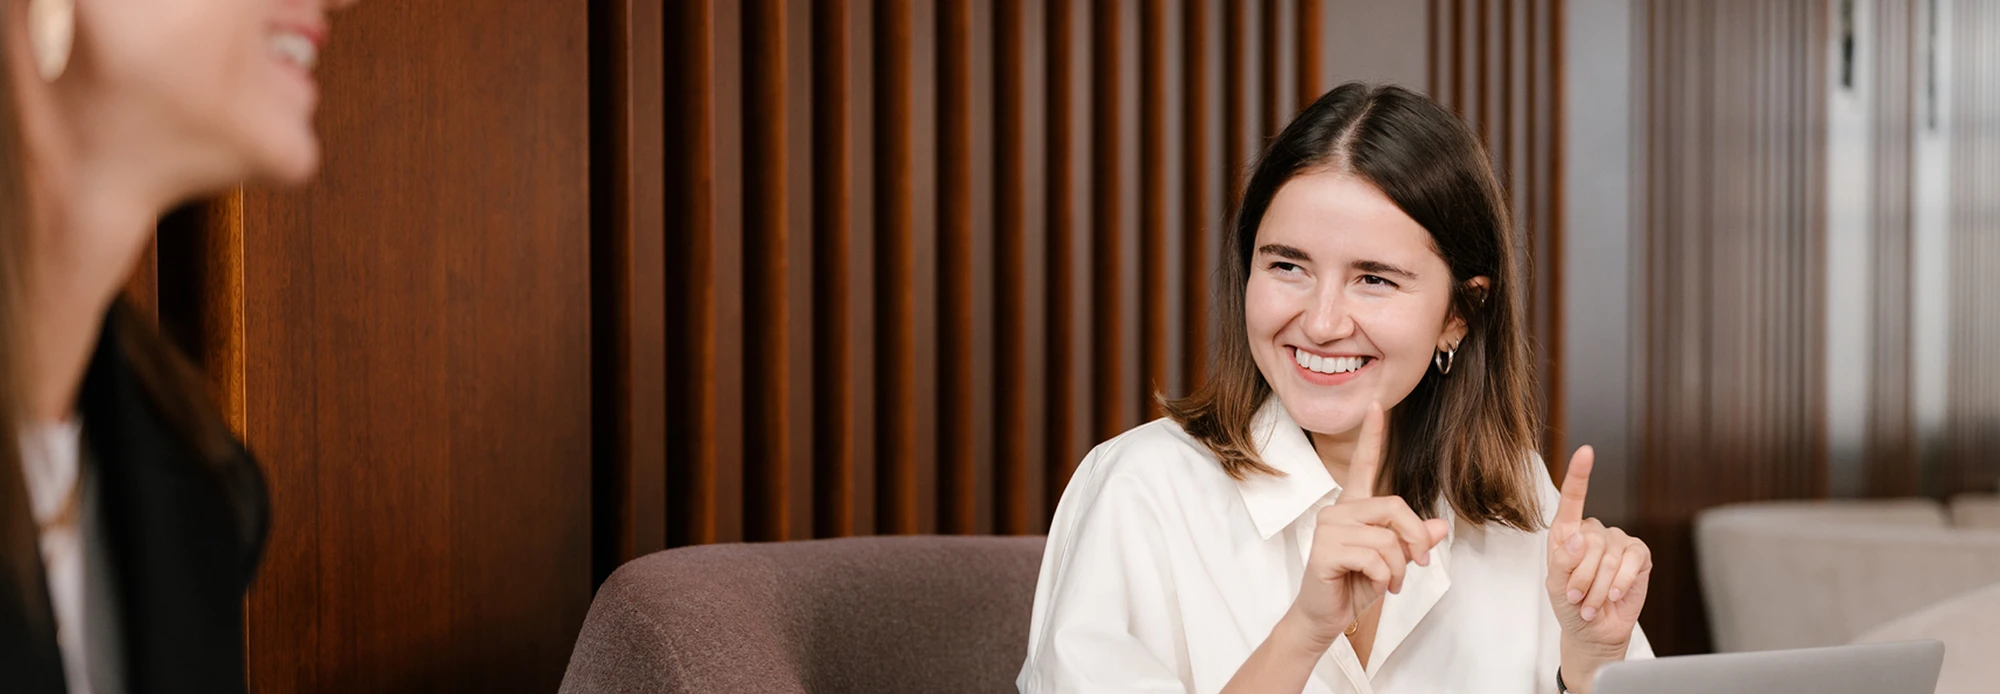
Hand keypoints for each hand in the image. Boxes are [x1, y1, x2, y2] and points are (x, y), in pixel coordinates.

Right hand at [1286, 402, 1451, 648]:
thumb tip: (1440, 526)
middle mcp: (1339, 510)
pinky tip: (1374, 586)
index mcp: (1355, 507)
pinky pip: (1373, 557)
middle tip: (1420, 564)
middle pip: (1394, 505)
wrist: (1326, 617)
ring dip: (1398, 568)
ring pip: (1387, 537)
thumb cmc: (1355, 585)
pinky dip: (1384, 577)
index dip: (1372, 435)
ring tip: (1390, 583)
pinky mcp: (1324, 550)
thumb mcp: (1393, 563)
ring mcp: (1328, 528)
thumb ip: (1413, 541)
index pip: (1365, 464)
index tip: (1376, 405)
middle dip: (1415, 538)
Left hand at [1545, 445, 1651, 692]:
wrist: (1593, 631)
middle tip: (1576, 597)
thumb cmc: (1570, 604)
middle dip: (1582, 577)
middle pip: (1590, 542)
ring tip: (1591, 604)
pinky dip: (1620, 584)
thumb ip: (1562, 561)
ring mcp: (1619, 542)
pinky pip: (1632, 563)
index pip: (1572, 499)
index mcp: (1568, 532)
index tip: (1586, 451)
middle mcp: (1594, 532)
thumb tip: (1580, 538)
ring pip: (1610, 556)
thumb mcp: (1556, 585)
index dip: (1579, 474)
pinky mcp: (1639, 556)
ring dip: (1598, 587)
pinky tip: (1612, 598)